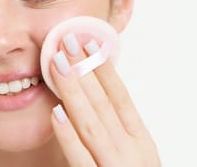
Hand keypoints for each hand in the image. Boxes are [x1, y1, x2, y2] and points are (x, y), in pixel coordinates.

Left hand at [49, 38, 160, 165]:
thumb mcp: (137, 156)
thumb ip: (120, 133)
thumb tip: (97, 98)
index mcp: (141, 141)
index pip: (121, 97)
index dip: (104, 70)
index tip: (90, 44)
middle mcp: (130, 151)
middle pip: (104, 104)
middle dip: (84, 70)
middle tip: (67, 41)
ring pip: (90, 124)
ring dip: (73, 92)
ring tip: (58, 65)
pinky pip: (80, 159)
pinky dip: (69, 135)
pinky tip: (56, 113)